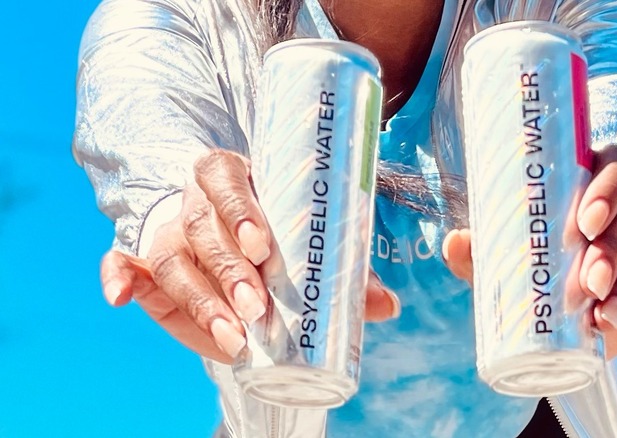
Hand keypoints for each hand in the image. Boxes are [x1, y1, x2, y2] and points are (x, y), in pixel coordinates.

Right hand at [99, 149, 399, 363]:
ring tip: (229, 335)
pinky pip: (121, 262)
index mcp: (236, 179)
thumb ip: (343, 270)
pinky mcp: (143, 262)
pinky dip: (117, 277)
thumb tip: (387, 304)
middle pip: (202, 222)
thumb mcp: (307, 246)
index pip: (226, 176)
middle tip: (256, 304)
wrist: (228, 244)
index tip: (262, 244)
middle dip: (228, 266)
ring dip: (196, 295)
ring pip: (170, 254)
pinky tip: (121, 297)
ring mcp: (167, 229)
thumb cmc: (277, 240)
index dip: (241, 207)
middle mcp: (196, 200)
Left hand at [443, 145, 616, 358]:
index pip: (606, 163)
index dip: (603, 184)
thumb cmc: (530, 274)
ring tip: (603, 314)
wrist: (559, 321)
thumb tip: (453, 240)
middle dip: (612, 245)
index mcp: (585, 185)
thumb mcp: (503, 264)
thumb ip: (479, 252)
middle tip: (588, 278)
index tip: (584, 220)